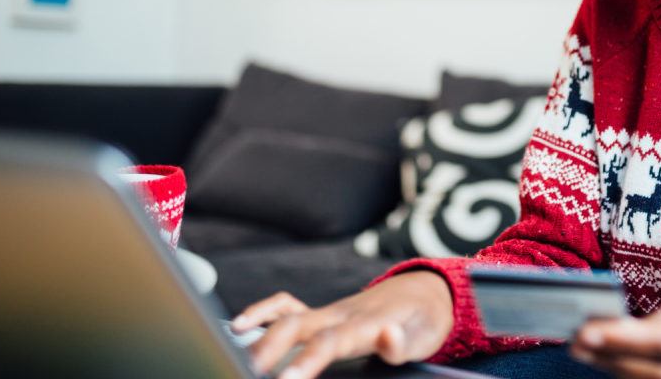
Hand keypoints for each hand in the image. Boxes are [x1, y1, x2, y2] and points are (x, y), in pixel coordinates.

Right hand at [230, 271, 453, 378]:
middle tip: (248, 372)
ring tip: (236, 359)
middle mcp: (339, 315)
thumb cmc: (422, 320)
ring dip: (259, 336)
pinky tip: (239, 325)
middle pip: (297, 327)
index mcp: (363, 325)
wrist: (424, 291)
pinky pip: (288, 306)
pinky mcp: (323, 313)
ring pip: (287, 319)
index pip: (330, 342)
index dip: (307, 360)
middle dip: (269, 350)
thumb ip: (402, 343)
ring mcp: (328, 311)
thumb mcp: (424, 338)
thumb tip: (386, 336)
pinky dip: (263, 311)